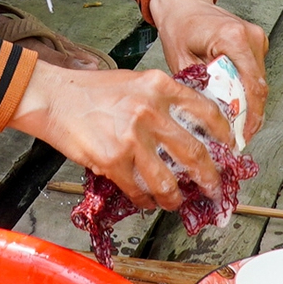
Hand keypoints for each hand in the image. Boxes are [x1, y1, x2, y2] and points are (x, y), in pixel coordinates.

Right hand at [7, 62, 235, 209]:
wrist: (53, 97)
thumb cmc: (92, 90)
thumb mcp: (135, 81)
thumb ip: (162, 100)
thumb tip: (188, 128)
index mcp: (159, 86)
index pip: (206, 111)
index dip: (223, 135)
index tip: (229, 149)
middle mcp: (150, 111)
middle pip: (194, 153)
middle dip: (209, 178)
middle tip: (214, 188)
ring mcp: (131, 138)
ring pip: (167, 181)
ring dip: (175, 198)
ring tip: (175, 202)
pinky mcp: (112, 160)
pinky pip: (137, 190)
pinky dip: (145, 200)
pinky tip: (146, 201)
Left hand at [146, 0, 268, 138]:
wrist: (184, 3)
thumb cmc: (179, 26)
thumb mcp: (182, 61)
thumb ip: (199, 87)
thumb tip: (211, 117)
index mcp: (233, 38)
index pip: (252, 84)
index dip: (251, 115)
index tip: (243, 135)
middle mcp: (251, 36)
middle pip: (259, 86)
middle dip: (250, 115)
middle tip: (238, 138)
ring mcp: (256, 37)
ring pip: (259, 81)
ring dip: (249, 103)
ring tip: (236, 126)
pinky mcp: (256, 42)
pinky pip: (255, 73)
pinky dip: (246, 89)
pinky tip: (235, 105)